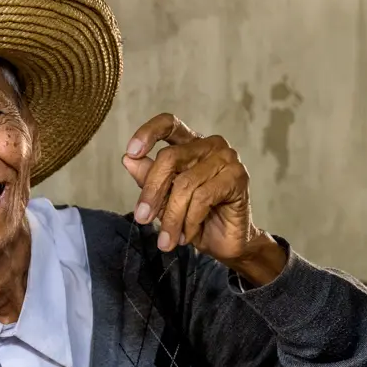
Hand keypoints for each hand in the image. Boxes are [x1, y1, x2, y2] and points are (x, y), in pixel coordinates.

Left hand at [122, 114, 284, 285]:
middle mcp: (210, 145)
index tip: (131, 152)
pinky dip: (190, 221)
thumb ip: (148, 178)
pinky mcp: (238, 177)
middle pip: (169, 157)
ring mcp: (226, 158)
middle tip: (142, 218)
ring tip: (166, 239)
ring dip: (172, 217)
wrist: (224, 243)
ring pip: (185, 184)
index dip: (148, 133)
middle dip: (152, 192)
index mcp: (190, 143)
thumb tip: (128, 159)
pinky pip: (203, 197)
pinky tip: (187, 235)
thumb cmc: (194, 218)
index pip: (169, 123)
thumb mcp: (164, 199)